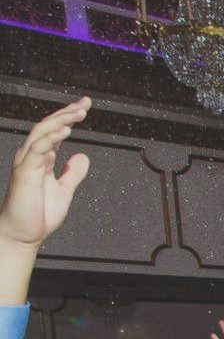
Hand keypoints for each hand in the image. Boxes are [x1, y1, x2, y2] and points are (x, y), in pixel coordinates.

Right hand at [0, 98, 90, 251]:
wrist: (23, 234)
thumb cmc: (38, 214)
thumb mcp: (64, 190)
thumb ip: (73, 173)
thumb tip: (82, 157)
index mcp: (42, 159)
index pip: (55, 131)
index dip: (69, 117)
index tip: (84, 107)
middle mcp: (33, 156)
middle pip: (49, 126)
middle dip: (67, 113)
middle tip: (85, 103)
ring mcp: (27, 162)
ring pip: (42, 132)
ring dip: (61, 120)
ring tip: (78, 113)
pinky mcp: (25, 171)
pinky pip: (38, 149)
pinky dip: (52, 138)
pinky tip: (65, 130)